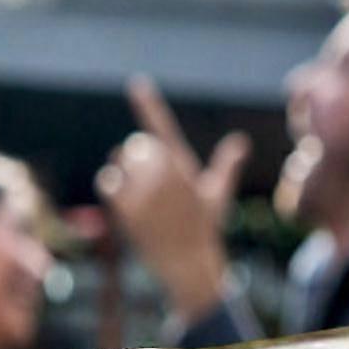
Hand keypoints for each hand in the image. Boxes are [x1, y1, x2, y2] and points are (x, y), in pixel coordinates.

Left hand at [96, 77, 249, 322]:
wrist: (189, 264)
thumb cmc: (205, 230)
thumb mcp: (218, 195)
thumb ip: (226, 166)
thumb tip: (241, 142)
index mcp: (182, 164)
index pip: (162, 126)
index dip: (149, 104)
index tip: (136, 83)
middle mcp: (163, 173)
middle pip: (136, 144)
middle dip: (136, 157)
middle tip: (146, 180)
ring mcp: (144, 190)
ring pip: (119, 160)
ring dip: (122, 170)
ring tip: (137, 191)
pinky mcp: (127, 208)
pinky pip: (108, 181)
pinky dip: (111, 185)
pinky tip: (120, 197)